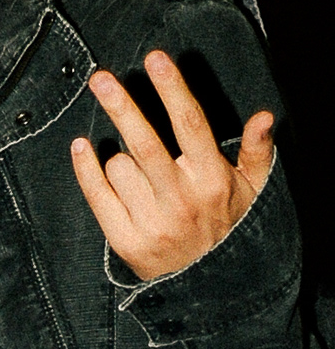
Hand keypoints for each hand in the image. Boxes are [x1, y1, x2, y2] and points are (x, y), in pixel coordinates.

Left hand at [72, 47, 273, 279]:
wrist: (210, 289)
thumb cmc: (229, 227)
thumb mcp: (253, 192)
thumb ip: (258, 152)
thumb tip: (265, 117)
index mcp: (212, 180)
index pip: (190, 124)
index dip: (172, 88)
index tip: (155, 59)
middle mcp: (181, 199)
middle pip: (145, 141)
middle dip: (121, 105)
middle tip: (101, 77)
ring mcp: (152, 222)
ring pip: (119, 166)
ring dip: (122, 162)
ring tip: (143, 179)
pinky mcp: (126, 241)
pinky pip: (96, 194)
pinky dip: (87, 169)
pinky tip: (82, 148)